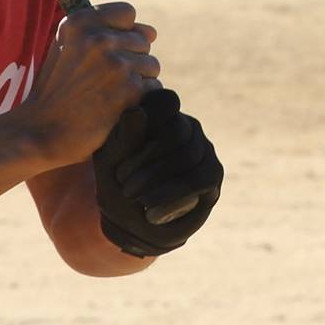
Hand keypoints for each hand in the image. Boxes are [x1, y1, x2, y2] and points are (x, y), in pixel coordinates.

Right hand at [12, 2, 159, 169]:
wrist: (40, 132)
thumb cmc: (55, 90)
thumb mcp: (66, 47)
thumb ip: (105, 31)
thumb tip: (152, 32)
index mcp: (80, 22)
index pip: (127, 13)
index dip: (122, 32)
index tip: (106, 51)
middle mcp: (99, 38)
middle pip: (142, 41)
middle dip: (129, 60)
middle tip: (101, 81)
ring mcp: (116, 64)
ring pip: (151, 65)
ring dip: (137, 81)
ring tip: (108, 94)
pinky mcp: (129, 90)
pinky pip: (153, 88)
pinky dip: (140, 100)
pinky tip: (115, 108)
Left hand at [94, 89, 222, 256]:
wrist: (131, 224)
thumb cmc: (117, 184)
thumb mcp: (111, 162)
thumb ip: (124, 137)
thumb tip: (136, 112)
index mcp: (160, 114)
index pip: (166, 100)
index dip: (149, 118)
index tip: (125, 147)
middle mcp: (186, 125)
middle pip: (176, 130)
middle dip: (146, 160)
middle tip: (123, 183)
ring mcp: (203, 147)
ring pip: (189, 155)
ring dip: (156, 181)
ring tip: (133, 197)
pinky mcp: (213, 172)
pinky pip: (199, 180)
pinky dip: (171, 198)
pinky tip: (151, 212)